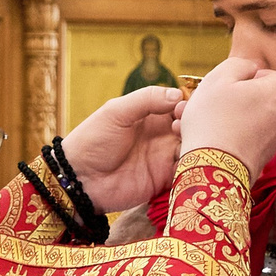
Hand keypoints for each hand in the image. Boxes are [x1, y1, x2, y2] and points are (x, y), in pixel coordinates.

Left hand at [60, 86, 183, 211]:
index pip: (179, 105)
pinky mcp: (164, 180)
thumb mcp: (117, 112)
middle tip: (181, 128)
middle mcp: (161, 135)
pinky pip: (186, 173)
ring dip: (195, 146)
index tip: (183, 108)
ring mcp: (164, 158)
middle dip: (194, 125)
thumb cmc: (93, 140)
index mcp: (150, 115)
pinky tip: (187, 162)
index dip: (187, 105)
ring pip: (192, 149)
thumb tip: (178, 95)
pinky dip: (191, 167)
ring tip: (184, 145)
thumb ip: (147, 99)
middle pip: (190, 127)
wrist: (80, 179)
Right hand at [178, 56, 275, 178]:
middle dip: (248, 98)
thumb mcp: (218, 79)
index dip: (263, 76)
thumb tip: (251, 67)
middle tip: (220, 101)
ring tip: (210, 121)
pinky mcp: (263, 158)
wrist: (212, 169)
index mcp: (275, 94)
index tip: (241, 82)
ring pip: (258, 120)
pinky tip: (215, 138)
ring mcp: (274, 140)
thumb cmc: (213, 119)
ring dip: (239, 117)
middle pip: (269, 100)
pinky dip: (238, 136)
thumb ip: (239, 65)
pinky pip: (252, 139)